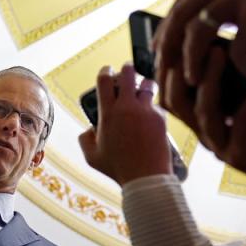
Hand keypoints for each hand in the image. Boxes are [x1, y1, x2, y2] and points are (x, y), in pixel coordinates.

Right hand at [78, 63, 170, 184]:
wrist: (146, 177)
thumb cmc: (117, 168)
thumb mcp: (91, 156)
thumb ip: (85, 139)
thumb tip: (90, 129)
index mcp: (108, 113)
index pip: (104, 80)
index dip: (105, 71)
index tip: (107, 70)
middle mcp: (127, 107)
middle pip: (127, 74)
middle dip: (126, 68)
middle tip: (127, 68)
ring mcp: (146, 111)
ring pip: (147, 84)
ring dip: (144, 84)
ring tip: (143, 87)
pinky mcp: (161, 118)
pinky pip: (157, 104)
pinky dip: (153, 106)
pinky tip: (151, 115)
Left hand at [154, 0, 245, 83]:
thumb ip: (234, 2)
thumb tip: (210, 24)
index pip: (181, 3)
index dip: (167, 30)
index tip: (161, 55)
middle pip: (181, 16)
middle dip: (169, 49)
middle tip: (169, 76)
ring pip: (199, 32)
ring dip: (194, 61)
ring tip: (197, 83)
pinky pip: (238, 48)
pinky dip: (241, 68)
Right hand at [160, 49, 245, 211]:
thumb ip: (239, 79)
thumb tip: (228, 43)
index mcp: (205, 122)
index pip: (171, 93)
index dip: (171, 65)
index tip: (186, 35)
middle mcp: (207, 136)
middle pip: (175, 102)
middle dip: (182, 68)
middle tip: (197, 39)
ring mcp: (223, 149)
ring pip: (203, 112)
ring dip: (211, 79)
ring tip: (223, 52)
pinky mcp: (245, 158)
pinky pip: (241, 123)